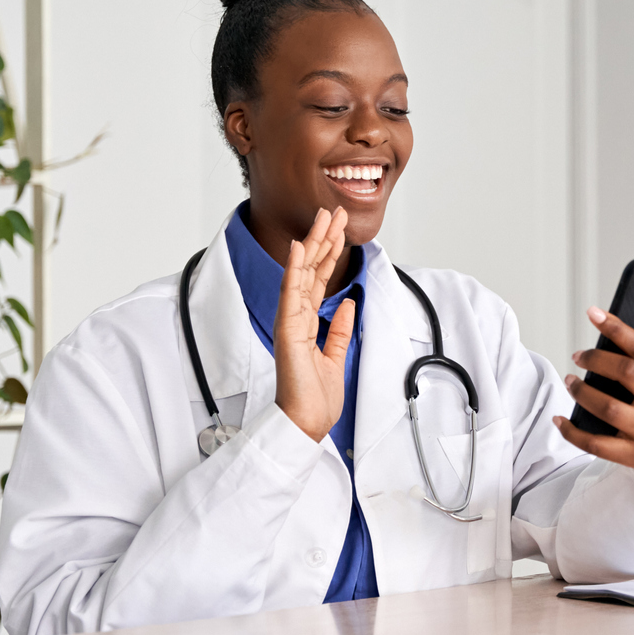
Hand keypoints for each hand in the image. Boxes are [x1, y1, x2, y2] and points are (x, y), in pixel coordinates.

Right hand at [273, 207, 356, 442]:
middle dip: (324, 238)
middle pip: (310, 269)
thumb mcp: (336, 356)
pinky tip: (299, 247)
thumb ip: (338, 329)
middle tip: (334, 211)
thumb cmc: (315, 397)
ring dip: (313, 244)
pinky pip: (290, 294)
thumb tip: (346, 303)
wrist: (306, 423)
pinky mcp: (287, 331)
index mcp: (305, 323)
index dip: (329, 252)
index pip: (319, 279)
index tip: (340, 229)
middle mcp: (295, 317)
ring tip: (324, 218)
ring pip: (301, 274)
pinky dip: (293, 269)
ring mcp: (289, 322)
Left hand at [554, 293, 633, 504]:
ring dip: (582, 393)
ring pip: (608, 409)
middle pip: (626, 374)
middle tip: (578, 355)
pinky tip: (560, 419)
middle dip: (596, 359)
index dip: (617, 328)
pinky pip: (597, 445)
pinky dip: (573, 433)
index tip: (594, 313)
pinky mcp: (633, 455)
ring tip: (570, 380)